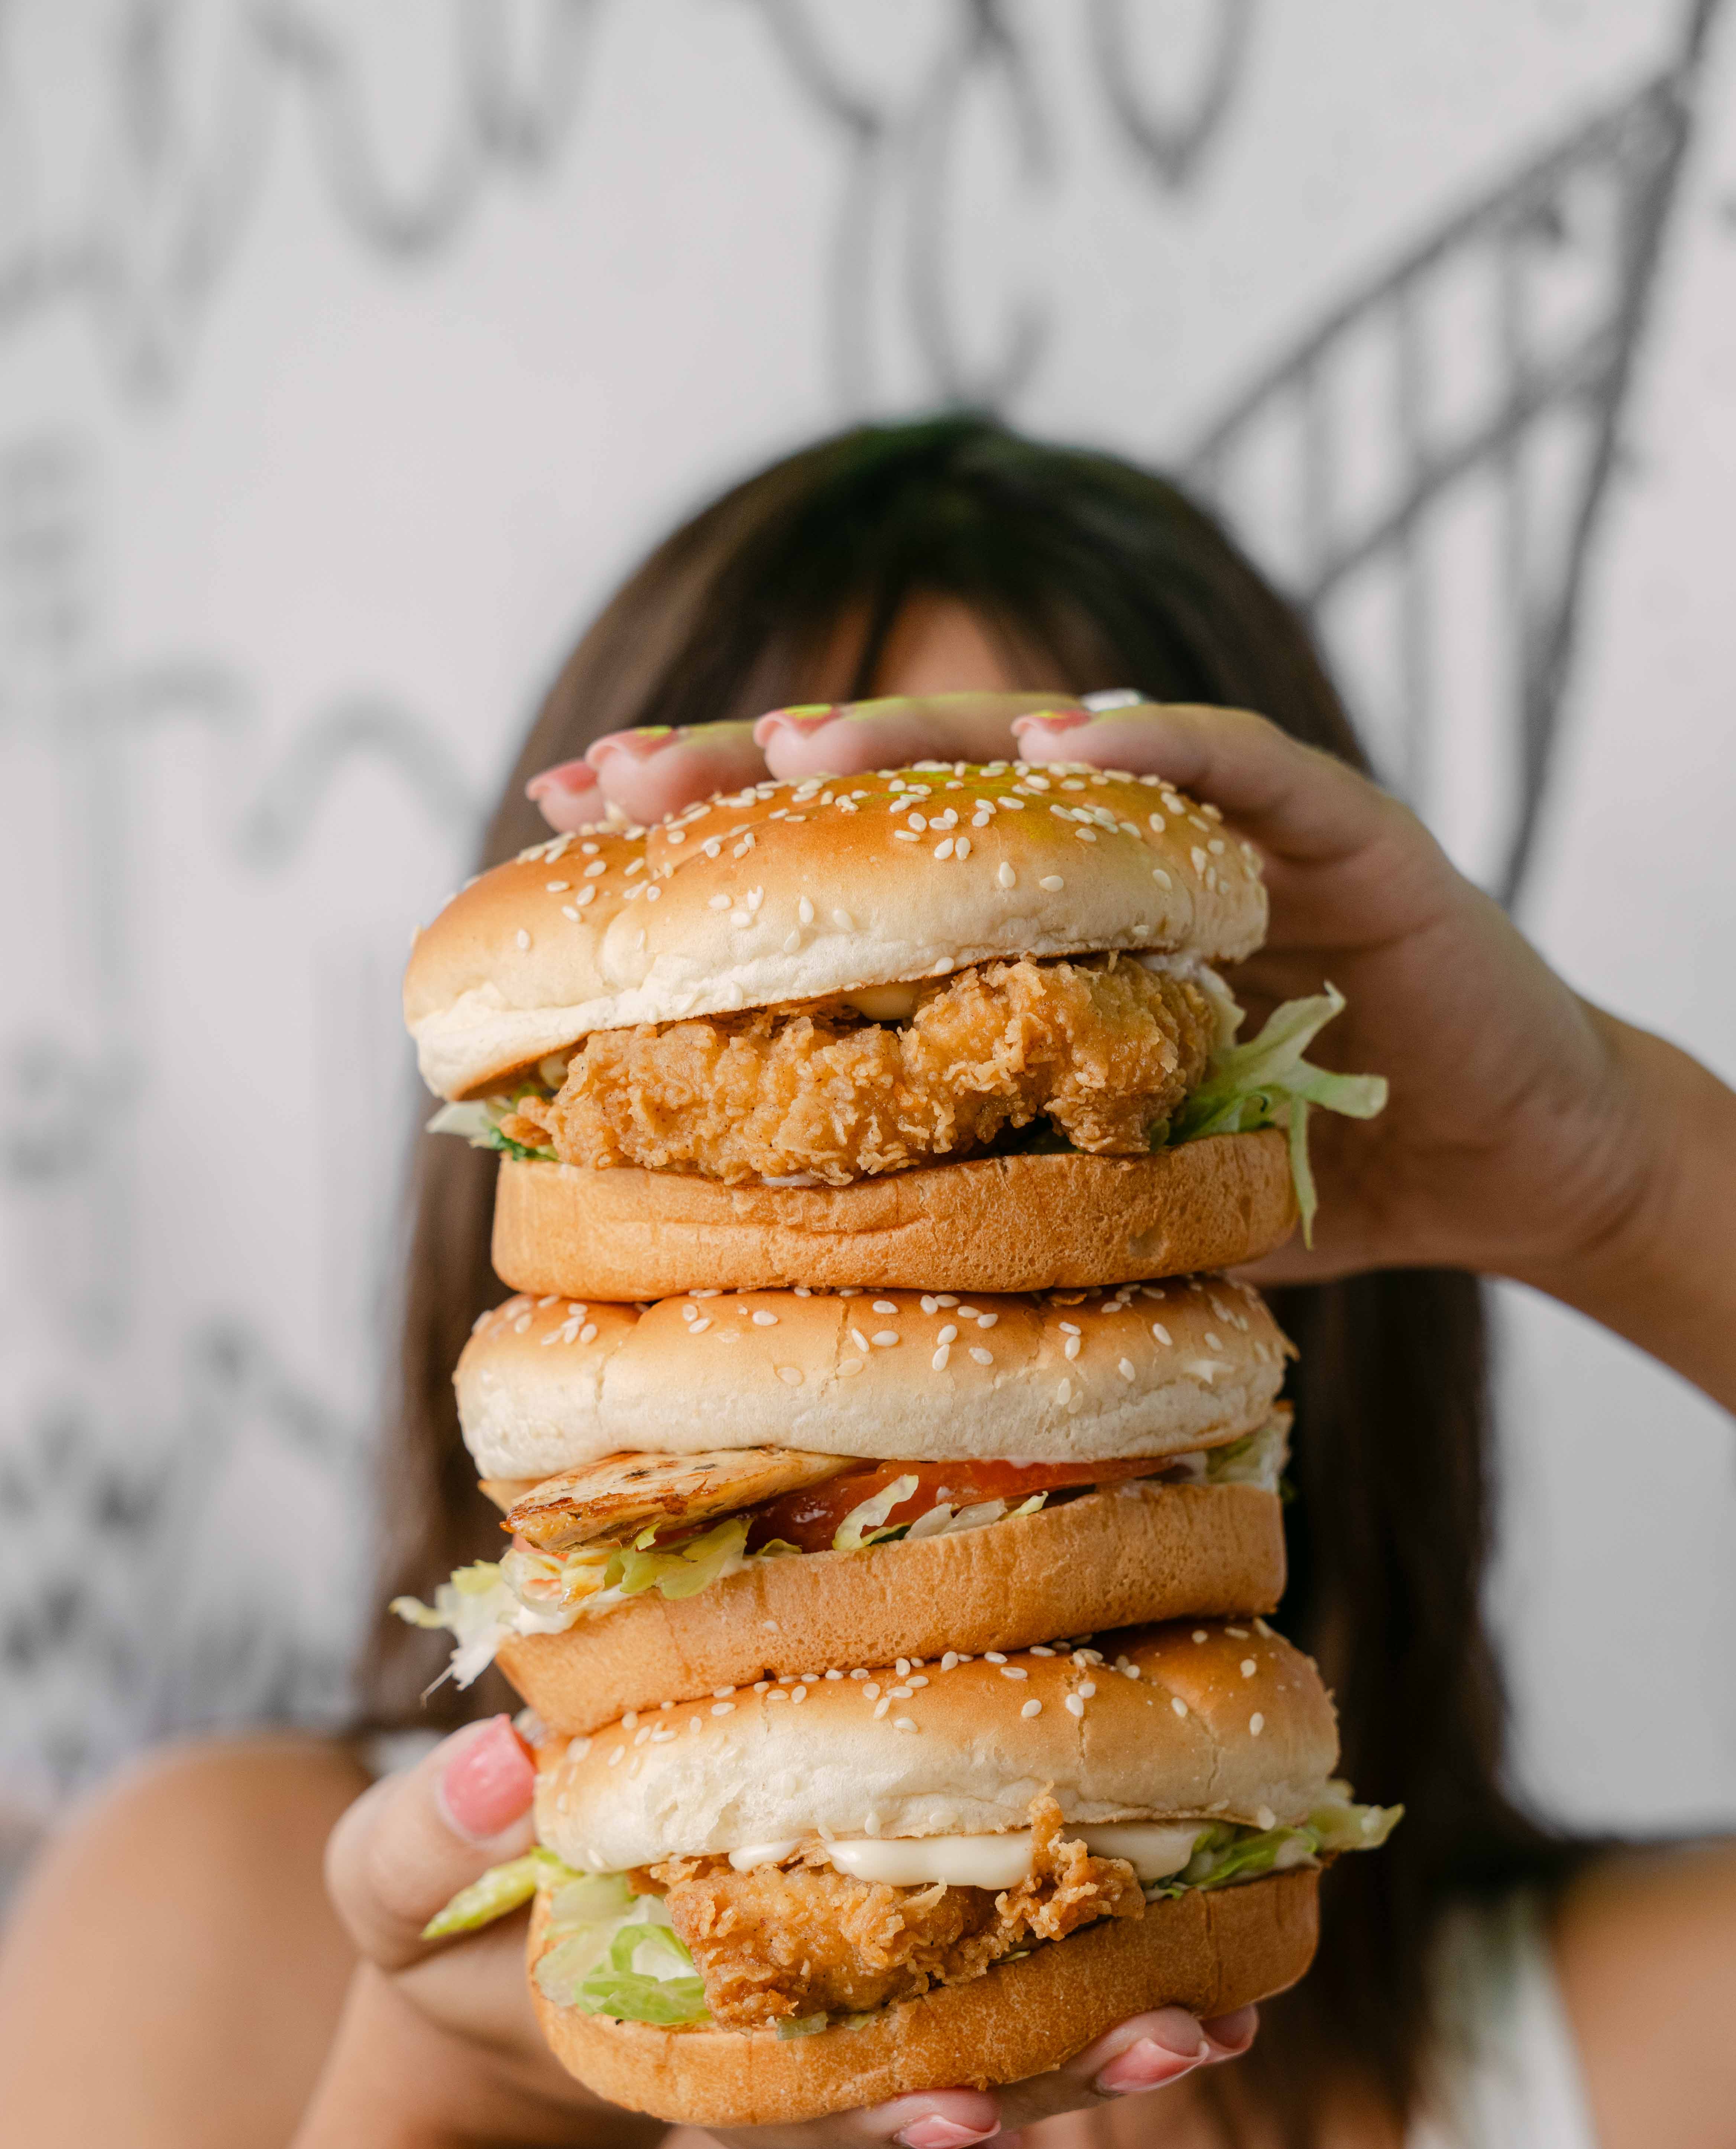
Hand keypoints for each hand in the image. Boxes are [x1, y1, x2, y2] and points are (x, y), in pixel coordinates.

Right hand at [327, 1715, 1255, 2148]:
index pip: (793, 2092)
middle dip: (1055, 2071)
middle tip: (1174, 2045)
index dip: (880, 2108)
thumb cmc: (452, 1910)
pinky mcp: (884, 1923)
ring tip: (1222, 2016)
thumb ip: (426, 1837)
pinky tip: (1208, 1940)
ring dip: (1110, 2024)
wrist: (504, 1922)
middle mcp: (786, 2027)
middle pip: (931, 2068)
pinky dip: (1096, 1951)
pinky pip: (1000, 1956)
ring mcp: (843, 1984)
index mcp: (680, 2031)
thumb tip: (507, 1763)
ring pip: (993, 2025)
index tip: (971, 2111)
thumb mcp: (393, 1882)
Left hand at [527, 697, 1665, 1297]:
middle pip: (905, 785)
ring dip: (920, 743)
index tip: (567, 826)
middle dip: (753, 775)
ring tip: (797, 750)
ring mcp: (1210, 824)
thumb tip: (762, 1245)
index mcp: (1026, 921)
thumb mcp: (1089, 1175)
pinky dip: (1160, 750)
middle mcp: (1095, 849)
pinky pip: (1240, 773)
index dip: (711, 840)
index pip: (847, 862)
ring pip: (1045, 752)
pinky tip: (1069, 743)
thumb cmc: (1279, 1174)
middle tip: (621, 780)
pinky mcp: (1336, 827)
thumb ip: (970, 1164)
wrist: (1494, 1162)